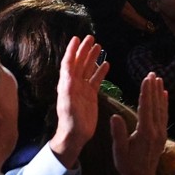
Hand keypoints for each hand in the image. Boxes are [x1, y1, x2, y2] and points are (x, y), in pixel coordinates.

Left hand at [49, 36, 109, 167]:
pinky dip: (101, 72)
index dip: (72, 51)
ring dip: (93, 58)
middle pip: (79, 63)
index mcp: (66, 83)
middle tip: (91, 38)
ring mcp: (83, 89)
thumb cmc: (70, 120)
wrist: (76, 135)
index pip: (69, 63)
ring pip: (88, 69)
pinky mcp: (91, 96)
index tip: (76, 38)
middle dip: (84, 50)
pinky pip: (96, 80)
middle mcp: (74, 84)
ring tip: (99, 46)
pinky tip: (107, 64)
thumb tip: (69, 70)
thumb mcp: (68, 103)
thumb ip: (68, 87)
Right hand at [111, 73, 167, 174]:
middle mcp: (156, 130)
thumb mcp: (119, 149)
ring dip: (160, 94)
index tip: (146, 79)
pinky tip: (165, 96)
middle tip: (153, 73)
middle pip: (155, 105)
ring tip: (159, 80)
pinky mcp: (162, 135)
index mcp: (145, 132)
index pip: (146, 107)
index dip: (146, 92)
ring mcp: (161, 132)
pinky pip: (164, 116)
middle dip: (153, 88)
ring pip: (162, 109)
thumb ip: (118, 133)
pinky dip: (165, 104)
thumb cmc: (127, 165)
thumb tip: (114, 116)